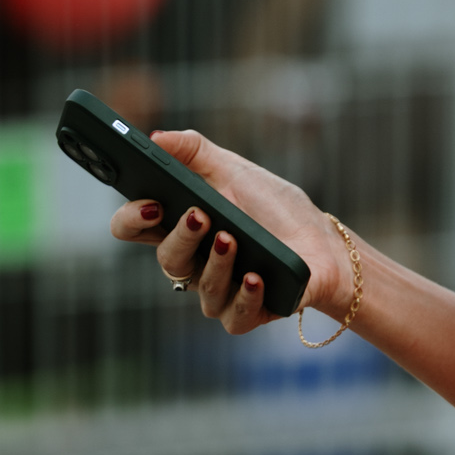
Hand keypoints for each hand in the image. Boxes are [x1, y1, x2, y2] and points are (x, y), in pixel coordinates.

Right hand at [109, 129, 354, 334]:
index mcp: (180, 227)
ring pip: (200, 287)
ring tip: (232, 239)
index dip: (131, 219)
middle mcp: (193, 263)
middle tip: (199, 214)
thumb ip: (194, 151)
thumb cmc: (275, 209)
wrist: (324, 244)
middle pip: (166, 259)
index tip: (149, 203)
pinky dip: (244, 296)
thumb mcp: (235, 171)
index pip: (134, 228)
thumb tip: (156, 138)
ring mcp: (218, 291)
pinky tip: (255, 277)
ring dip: (216, 262)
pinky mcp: (245, 314)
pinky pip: (234, 315)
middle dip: (179, 236)